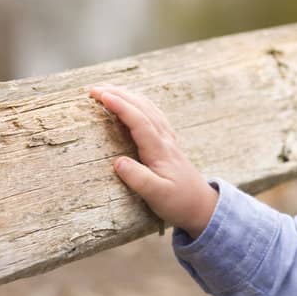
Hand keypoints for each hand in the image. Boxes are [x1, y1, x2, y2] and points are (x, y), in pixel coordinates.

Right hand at [89, 84, 217, 235]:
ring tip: (108, 89)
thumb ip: (139, 179)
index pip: (138, 121)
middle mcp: (164, 140)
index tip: (102, 96)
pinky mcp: (167, 143)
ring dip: (128, 96)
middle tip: (94, 89)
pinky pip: (153, 115)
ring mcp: (167, 139)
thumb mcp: (158, 196)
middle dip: (119, 95)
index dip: (120, 106)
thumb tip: (118, 162)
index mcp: (159, 150)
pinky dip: (140, 104)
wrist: (202, 206)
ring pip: (148, 109)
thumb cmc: (179, 202)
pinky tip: (134, 102)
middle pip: (142, 109)